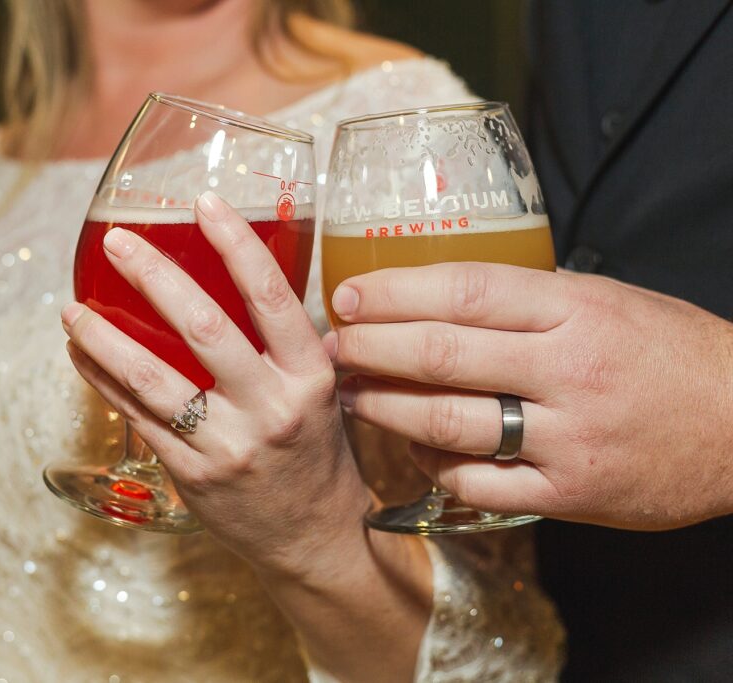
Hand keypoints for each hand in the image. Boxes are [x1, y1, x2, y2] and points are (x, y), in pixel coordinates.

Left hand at [61, 192, 373, 576]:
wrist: (313, 539)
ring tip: (71, 309)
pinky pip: (139, 418)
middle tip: (117, 242)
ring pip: (154, 379)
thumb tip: (239, 279)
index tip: (204, 203)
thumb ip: (284, 346)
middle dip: (153, 277)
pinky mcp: (192, 475)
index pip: (272, 298)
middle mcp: (270, 408)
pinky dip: (105, 382)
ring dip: (104, 338)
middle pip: (205, 328)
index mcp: (309, 378)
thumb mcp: (319, 394)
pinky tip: (81, 355)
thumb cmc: (315, 454)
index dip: (237, 245)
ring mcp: (228, 445)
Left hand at [324, 262, 732, 529]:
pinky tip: (411, 448)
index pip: (464, 291)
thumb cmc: (668, 353)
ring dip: (385, 408)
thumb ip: (529, 298)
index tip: (349, 296)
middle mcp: (568, 370)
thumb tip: (437, 293)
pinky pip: (478, 483)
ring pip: (449, 421)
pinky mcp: (571, 492)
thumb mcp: (606, 300)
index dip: (394, 293)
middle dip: (371, 349)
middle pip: (442, 354)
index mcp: (576, 309)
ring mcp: (568, 437)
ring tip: (350, 395)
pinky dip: (433, 465)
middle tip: (333, 348)